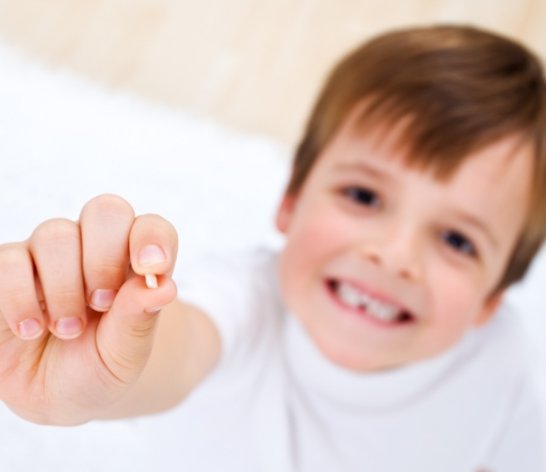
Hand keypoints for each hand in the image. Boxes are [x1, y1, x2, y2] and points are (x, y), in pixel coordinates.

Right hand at [0, 194, 177, 424]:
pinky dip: (20, 295)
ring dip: (64, 286)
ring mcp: (50, 256)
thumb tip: (164, 287)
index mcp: (134, 262)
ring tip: (68, 329)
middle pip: (105, 212)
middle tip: (102, 303)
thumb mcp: (126, 353)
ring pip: (56, 233)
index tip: (152, 269)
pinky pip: (9, 259)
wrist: (56, 396)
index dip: (153, 239)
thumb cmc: (99, 366)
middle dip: (105, 259)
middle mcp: (93, 248)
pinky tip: (32, 328)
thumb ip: (139, 319)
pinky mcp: (8, 271)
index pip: (150, 227)